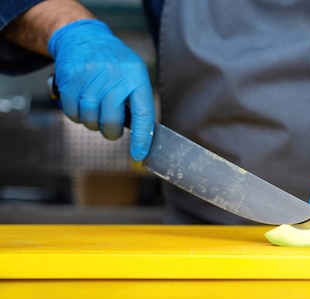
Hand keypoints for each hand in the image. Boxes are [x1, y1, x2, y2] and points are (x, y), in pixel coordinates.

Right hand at [48, 19, 153, 160]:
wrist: (85, 38)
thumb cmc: (115, 63)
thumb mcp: (134, 73)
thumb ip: (137, 100)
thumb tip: (142, 135)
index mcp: (136, 77)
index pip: (143, 113)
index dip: (141, 138)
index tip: (138, 154)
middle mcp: (115, 76)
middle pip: (112, 120)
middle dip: (111, 132)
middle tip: (111, 130)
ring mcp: (91, 76)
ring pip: (90, 118)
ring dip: (92, 123)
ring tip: (95, 112)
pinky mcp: (71, 78)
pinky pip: (72, 112)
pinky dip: (76, 116)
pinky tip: (81, 106)